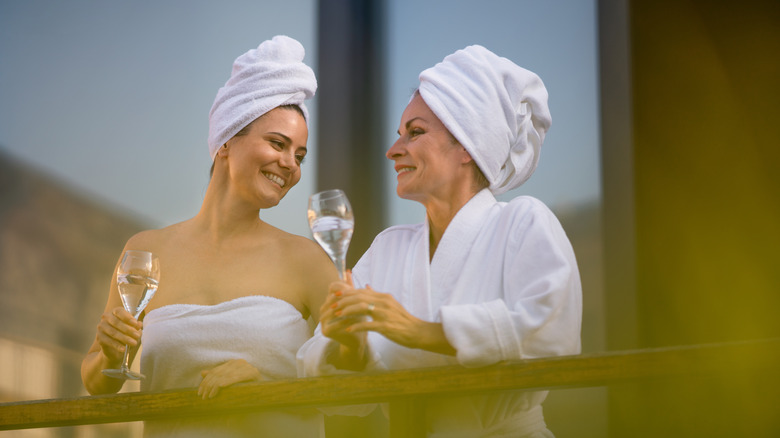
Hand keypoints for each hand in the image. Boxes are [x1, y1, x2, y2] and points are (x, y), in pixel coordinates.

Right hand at [95, 307, 141, 364]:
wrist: (115, 348)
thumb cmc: (126, 334)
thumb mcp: (133, 330)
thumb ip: (136, 327)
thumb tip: (139, 324)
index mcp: (115, 312)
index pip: (119, 311)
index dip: (127, 317)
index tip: (135, 323)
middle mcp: (106, 317)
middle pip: (116, 322)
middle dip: (128, 330)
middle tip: (137, 336)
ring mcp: (101, 327)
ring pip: (113, 332)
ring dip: (125, 338)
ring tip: (134, 343)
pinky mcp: (99, 337)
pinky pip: (108, 341)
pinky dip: (117, 345)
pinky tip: (123, 349)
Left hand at [198, 359, 261, 398]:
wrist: (264, 391)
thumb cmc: (245, 388)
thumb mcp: (229, 381)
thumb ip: (218, 376)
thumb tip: (203, 373)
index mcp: (234, 363)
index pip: (216, 371)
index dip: (206, 381)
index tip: (199, 392)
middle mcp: (239, 362)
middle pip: (219, 373)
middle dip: (208, 385)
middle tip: (203, 397)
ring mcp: (247, 366)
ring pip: (226, 376)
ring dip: (215, 386)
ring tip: (209, 396)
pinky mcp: (253, 372)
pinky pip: (237, 377)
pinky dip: (228, 381)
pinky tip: (220, 386)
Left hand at [323, 276, 455, 356]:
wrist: (418, 332)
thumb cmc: (403, 320)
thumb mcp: (391, 304)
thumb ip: (377, 296)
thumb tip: (367, 286)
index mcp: (384, 297)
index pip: (362, 291)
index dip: (348, 293)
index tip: (336, 295)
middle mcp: (384, 303)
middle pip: (360, 297)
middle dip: (344, 301)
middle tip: (333, 305)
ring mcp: (385, 314)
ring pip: (362, 308)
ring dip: (347, 311)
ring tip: (338, 315)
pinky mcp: (386, 326)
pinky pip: (368, 325)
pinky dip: (356, 326)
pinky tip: (348, 329)